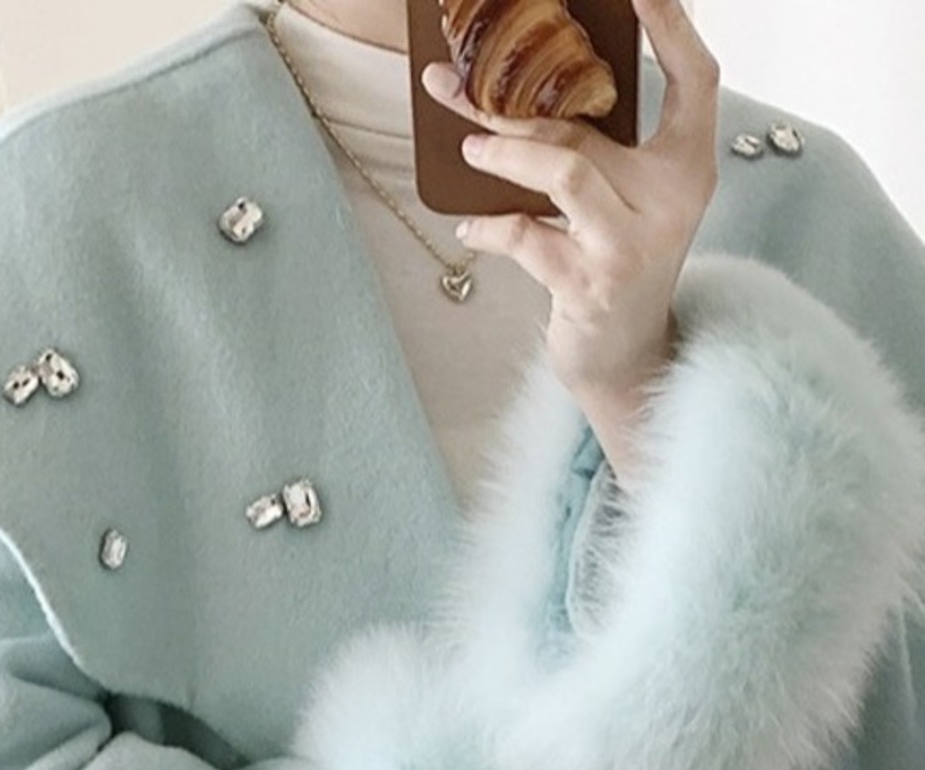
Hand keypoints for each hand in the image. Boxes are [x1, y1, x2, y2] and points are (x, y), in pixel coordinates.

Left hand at [421, 0, 720, 449]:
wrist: (626, 357)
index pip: (696, 80)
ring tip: (468, 151)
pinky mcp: (590, 287)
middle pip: (588, 129)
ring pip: (565, 171)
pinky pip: (530, 237)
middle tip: (452, 82)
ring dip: (505, 155)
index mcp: (688, 167)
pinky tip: (470, 228)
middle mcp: (670, 202)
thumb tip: (527, 88)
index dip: (672, 29)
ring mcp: (629, 247)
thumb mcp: (629, 200)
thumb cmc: (618, 264)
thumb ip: (602, 147)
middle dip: (510, 107)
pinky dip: (492, 230)